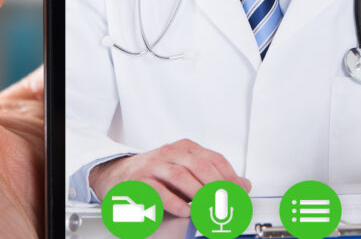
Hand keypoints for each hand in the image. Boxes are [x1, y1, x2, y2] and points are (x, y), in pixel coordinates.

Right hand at [89, 139, 252, 216]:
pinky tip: (185, 210)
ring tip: (209, 207)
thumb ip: (213, 176)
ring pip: (180, 175)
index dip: (230, 176)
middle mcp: (170, 153)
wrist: (117, 175)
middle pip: (199, 165)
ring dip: (198, 193)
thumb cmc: (155, 175)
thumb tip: (243, 185)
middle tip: (228, 202)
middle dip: (217, 185)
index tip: (240, 193)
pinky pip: (158, 190)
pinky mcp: (139, 181)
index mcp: (185, 148)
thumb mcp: (186, 170)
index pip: (214, 159)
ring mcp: (153, 166)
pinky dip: (174, 202)